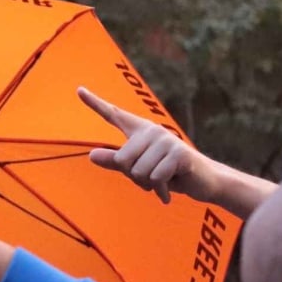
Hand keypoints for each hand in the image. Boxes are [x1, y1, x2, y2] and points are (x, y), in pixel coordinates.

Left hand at [79, 86, 205, 203]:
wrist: (202, 181)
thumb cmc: (167, 173)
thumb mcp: (138, 169)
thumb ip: (115, 162)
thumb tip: (91, 155)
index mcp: (139, 131)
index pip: (113, 115)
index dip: (95, 103)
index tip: (79, 90)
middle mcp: (151, 131)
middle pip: (122, 160)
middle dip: (134, 178)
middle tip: (152, 178)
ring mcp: (166, 140)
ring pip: (138, 172)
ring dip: (149, 185)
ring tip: (163, 180)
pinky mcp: (179, 153)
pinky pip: (156, 178)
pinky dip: (161, 190)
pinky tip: (169, 190)